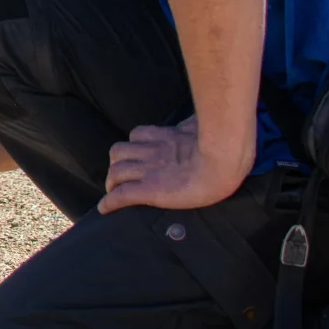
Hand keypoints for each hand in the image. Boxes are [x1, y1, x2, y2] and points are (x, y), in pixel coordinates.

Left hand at [97, 115, 248, 212]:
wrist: (223, 161)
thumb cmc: (223, 144)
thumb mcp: (204, 127)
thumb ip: (195, 124)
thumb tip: (198, 119)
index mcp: (166, 137)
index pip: (138, 135)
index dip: (132, 146)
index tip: (131, 156)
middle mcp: (152, 151)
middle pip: (119, 152)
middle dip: (116, 163)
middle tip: (120, 176)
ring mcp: (149, 170)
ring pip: (116, 171)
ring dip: (112, 180)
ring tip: (114, 190)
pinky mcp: (149, 190)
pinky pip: (121, 195)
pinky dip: (110, 202)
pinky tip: (104, 209)